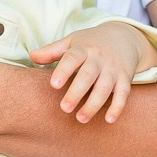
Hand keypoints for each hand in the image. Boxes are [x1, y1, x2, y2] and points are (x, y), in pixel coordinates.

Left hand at [30, 22, 148, 122]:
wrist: (124, 36)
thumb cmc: (90, 42)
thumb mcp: (71, 42)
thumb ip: (52, 51)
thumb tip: (32, 56)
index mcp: (83, 49)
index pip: (72, 58)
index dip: (63, 71)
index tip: (54, 85)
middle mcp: (99, 59)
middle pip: (88, 75)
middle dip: (77, 92)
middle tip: (64, 108)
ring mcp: (113, 69)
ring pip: (105, 87)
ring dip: (94, 104)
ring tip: (81, 119)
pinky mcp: (125, 78)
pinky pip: (123, 94)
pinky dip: (117, 107)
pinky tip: (108, 120)